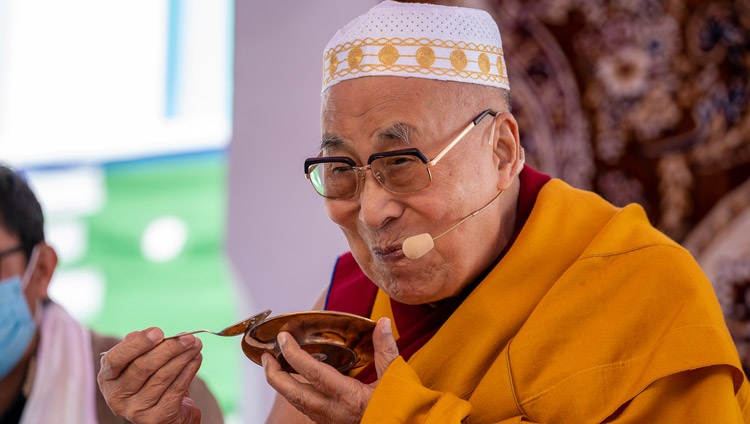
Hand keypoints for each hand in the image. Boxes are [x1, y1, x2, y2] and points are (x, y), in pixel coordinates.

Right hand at [97, 328, 203, 423]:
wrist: (166, 412)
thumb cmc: (151, 380)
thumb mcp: (140, 361)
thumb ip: (141, 346)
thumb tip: (151, 334)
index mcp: (108, 378)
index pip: (116, 359)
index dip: (138, 344)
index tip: (159, 332)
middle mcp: (117, 397)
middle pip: (143, 367)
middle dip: (169, 348)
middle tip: (188, 337)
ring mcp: (134, 410)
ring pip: (162, 376)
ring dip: (183, 357)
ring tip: (196, 345)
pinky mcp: (155, 418)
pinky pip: (176, 389)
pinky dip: (189, 371)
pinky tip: (196, 359)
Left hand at [263, 317, 398, 423]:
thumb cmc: (400, 408)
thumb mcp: (396, 377)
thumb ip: (386, 350)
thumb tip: (383, 322)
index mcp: (347, 396)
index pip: (312, 373)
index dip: (294, 354)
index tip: (283, 338)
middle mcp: (332, 410)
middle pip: (292, 393)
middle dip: (274, 374)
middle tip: (266, 356)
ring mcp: (329, 420)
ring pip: (296, 403)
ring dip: (281, 385)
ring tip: (273, 367)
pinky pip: (305, 409)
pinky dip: (295, 394)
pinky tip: (295, 384)